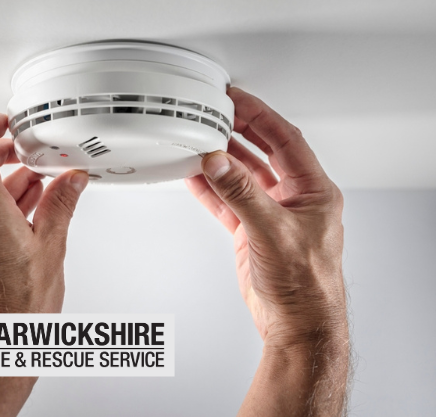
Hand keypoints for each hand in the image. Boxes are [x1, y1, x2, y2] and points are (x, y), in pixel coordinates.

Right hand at [186, 88, 348, 415]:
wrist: (296, 323)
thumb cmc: (306, 283)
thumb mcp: (273, 230)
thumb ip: (242, 193)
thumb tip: (218, 162)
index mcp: (313, 190)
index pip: (285, 138)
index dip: (260, 115)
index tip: (237, 99)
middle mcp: (293, 198)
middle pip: (263, 152)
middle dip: (239, 131)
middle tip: (215, 114)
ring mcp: (270, 214)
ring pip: (242, 177)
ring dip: (221, 160)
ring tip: (199, 141)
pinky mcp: (252, 231)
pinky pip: (228, 202)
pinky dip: (211, 190)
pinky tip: (196, 177)